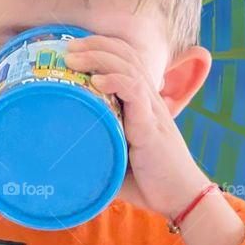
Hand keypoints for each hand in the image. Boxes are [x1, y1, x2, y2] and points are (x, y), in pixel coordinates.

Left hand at [63, 34, 207, 215]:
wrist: (182, 199)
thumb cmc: (149, 182)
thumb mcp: (116, 159)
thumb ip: (97, 150)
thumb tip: (63, 160)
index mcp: (141, 103)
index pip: (125, 59)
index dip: (101, 47)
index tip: (72, 48)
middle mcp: (148, 100)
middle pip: (125, 55)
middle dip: (95, 45)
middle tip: (67, 46)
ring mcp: (151, 111)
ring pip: (128, 68)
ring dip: (99, 57)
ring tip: (73, 57)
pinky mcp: (151, 126)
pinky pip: (136, 93)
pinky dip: (116, 81)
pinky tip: (97, 81)